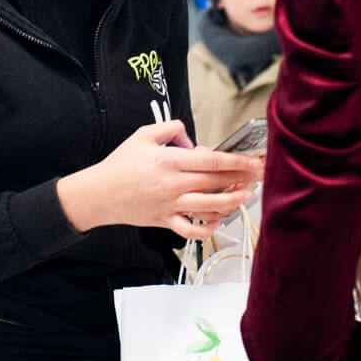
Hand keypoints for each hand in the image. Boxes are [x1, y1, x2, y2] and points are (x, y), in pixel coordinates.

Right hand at [56, 120, 263, 240]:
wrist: (99, 194)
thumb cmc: (120, 164)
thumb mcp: (143, 135)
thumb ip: (171, 130)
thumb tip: (192, 139)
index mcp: (170, 160)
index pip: (212, 160)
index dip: (237, 161)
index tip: (254, 160)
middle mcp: (174, 184)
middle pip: (217, 182)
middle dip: (243, 178)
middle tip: (261, 175)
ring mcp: (171, 205)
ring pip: (210, 207)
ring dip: (233, 202)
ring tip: (247, 196)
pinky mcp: (165, 222)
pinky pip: (191, 231)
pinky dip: (207, 228)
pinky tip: (217, 220)